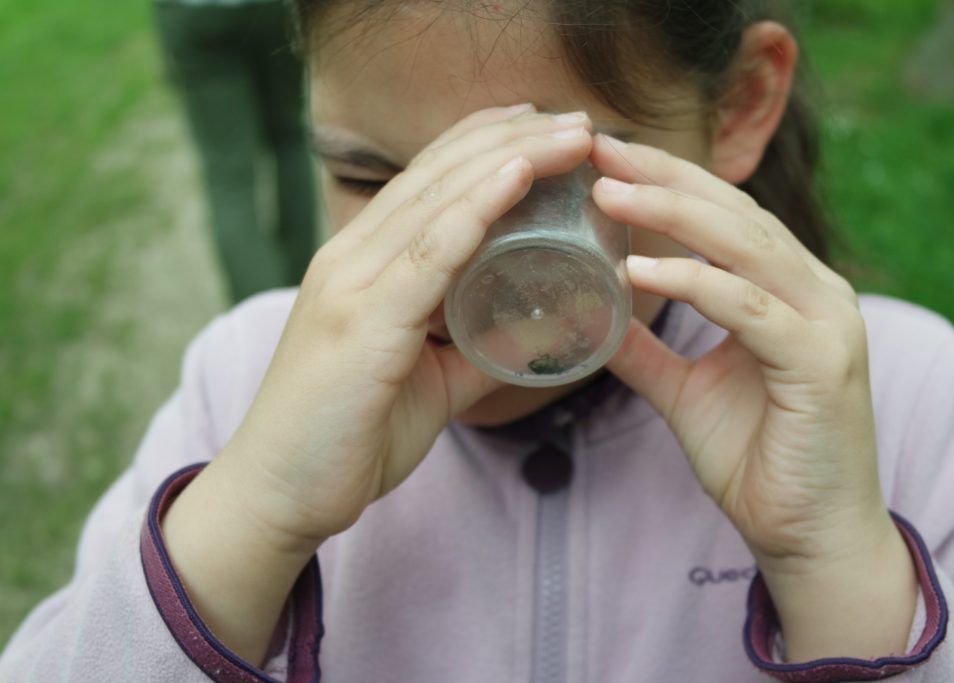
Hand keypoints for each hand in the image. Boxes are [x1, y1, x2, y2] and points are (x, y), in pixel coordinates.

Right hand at [222, 105, 595, 547]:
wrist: (278, 495)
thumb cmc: (348, 435)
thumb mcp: (429, 382)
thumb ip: (477, 351)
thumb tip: (537, 334)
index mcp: (362, 264)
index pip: (429, 182)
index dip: (487, 143)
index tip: (547, 126)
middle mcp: (351, 257)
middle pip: (439, 174)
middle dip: (512, 136)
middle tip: (577, 117)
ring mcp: (351, 281)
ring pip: (438, 198)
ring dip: (511, 156)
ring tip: (571, 133)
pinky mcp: (360, 318)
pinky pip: (428, 250)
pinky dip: (476, 206)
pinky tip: (518, 174)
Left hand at [589, 134, 915, 659]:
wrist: (808, 535)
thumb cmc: (756, 459)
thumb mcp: (683, 392)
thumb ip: (644, 351)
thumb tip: (592, 315)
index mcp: (787, 291)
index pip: (723, 216)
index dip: (666, 180)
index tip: (603, 158)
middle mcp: (815, 291)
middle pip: (734, 212)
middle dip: (664, 177)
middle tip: (599, 150)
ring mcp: (826, 321)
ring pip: (745, 246)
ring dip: (672, 215)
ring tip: (607, 193)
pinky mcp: (822, 361)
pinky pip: (750, 308)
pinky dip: (694, 283)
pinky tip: (637, 269)